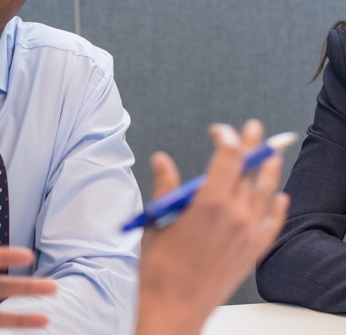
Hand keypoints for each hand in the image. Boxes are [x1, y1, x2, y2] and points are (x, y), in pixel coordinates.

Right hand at [135, 119, 288, 334]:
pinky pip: (273, 224)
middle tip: (254, 129)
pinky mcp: (252, 252)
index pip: (228, 157)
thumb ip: (165, 187)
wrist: (175, 308)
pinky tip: (281, 197)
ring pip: (267, 193)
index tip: (218, 131)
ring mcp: (248, 234)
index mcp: (209, 204)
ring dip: (270, 170)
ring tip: (273, 155)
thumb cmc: (160, 269)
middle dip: (253, 145)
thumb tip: (162, 160)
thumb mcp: (157, 220)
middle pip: (251, 170)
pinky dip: (279, 207)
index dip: (226, 137)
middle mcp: (235, 216)